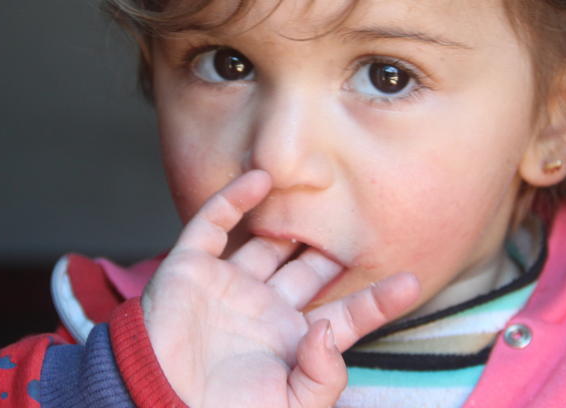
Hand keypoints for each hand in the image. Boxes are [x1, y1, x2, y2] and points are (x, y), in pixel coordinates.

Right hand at [142, 170, 419, 407]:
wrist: (155, 406)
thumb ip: (323, 376)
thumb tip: (330, 330)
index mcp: (291, 344)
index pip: (344, 316)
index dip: (376, 301)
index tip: (410, 281)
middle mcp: (265, 309)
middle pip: (308, 271)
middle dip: (331, 250)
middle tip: (358, 221)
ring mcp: (229, 285)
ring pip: (266, 243)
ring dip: (288, 220)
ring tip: (315, 193)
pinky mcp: (192, 267)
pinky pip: (214, 224)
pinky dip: (234, 199)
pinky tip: (260, 180)